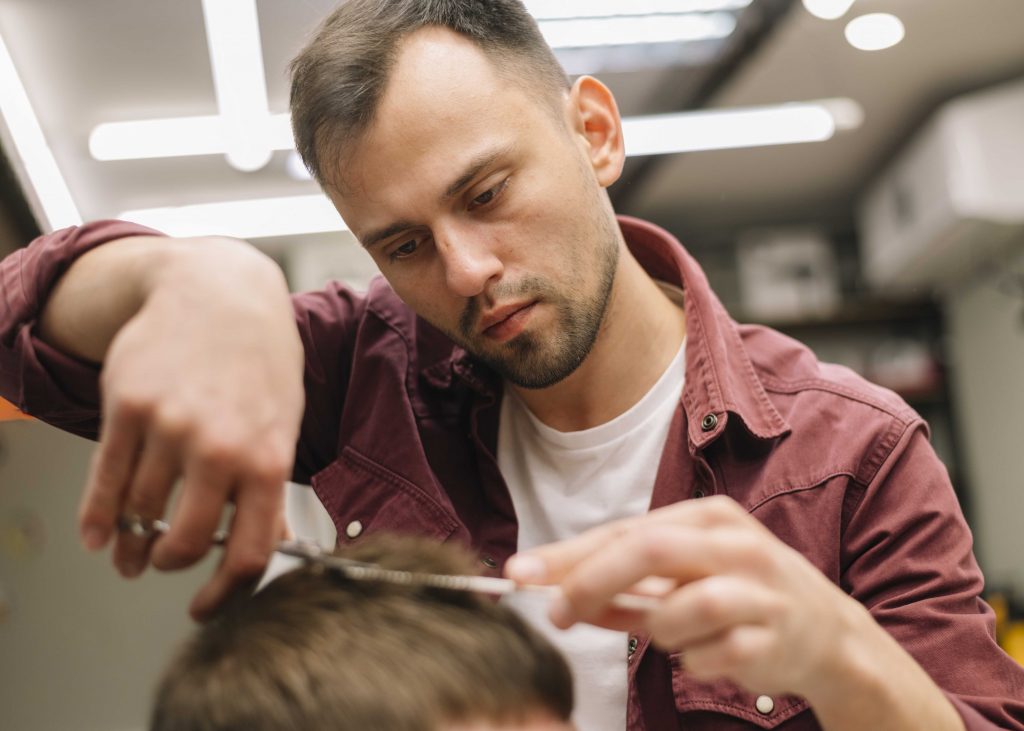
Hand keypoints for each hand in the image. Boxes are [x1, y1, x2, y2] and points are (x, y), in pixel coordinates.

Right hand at [75, 238, 304, 619]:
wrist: (219, 289)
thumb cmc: (261, 357)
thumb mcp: (284, 420)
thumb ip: (270, 485)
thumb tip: (270, 545)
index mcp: (269, 458)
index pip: (249, 552)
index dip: (225, 593)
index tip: (206, 606)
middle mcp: (220, 446)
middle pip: (183, 541)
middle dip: (170, 563)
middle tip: (163, 563)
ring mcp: (169, 426)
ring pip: (140, 513)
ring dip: (131, 544)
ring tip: (130, 553)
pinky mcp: (127, 406)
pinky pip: (105, 480)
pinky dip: (97, 518)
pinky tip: (98, 535)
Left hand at [506, 496, 866, 697]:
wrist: (826, 637)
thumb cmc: (740, 598)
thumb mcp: (683, 580)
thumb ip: (622, 587)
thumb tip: (554, 592)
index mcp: (708, 518)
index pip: (626, 530)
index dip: (569, 553)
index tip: (519, 573)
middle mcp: (735, 543)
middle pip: (648, 551)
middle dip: (592, 582)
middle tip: (558, 614)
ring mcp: (760, 588)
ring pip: (678, 610)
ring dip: (660, 632)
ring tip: (679, 634)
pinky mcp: (774, 636)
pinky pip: (707, 656)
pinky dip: (694, 661)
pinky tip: (713, 653)